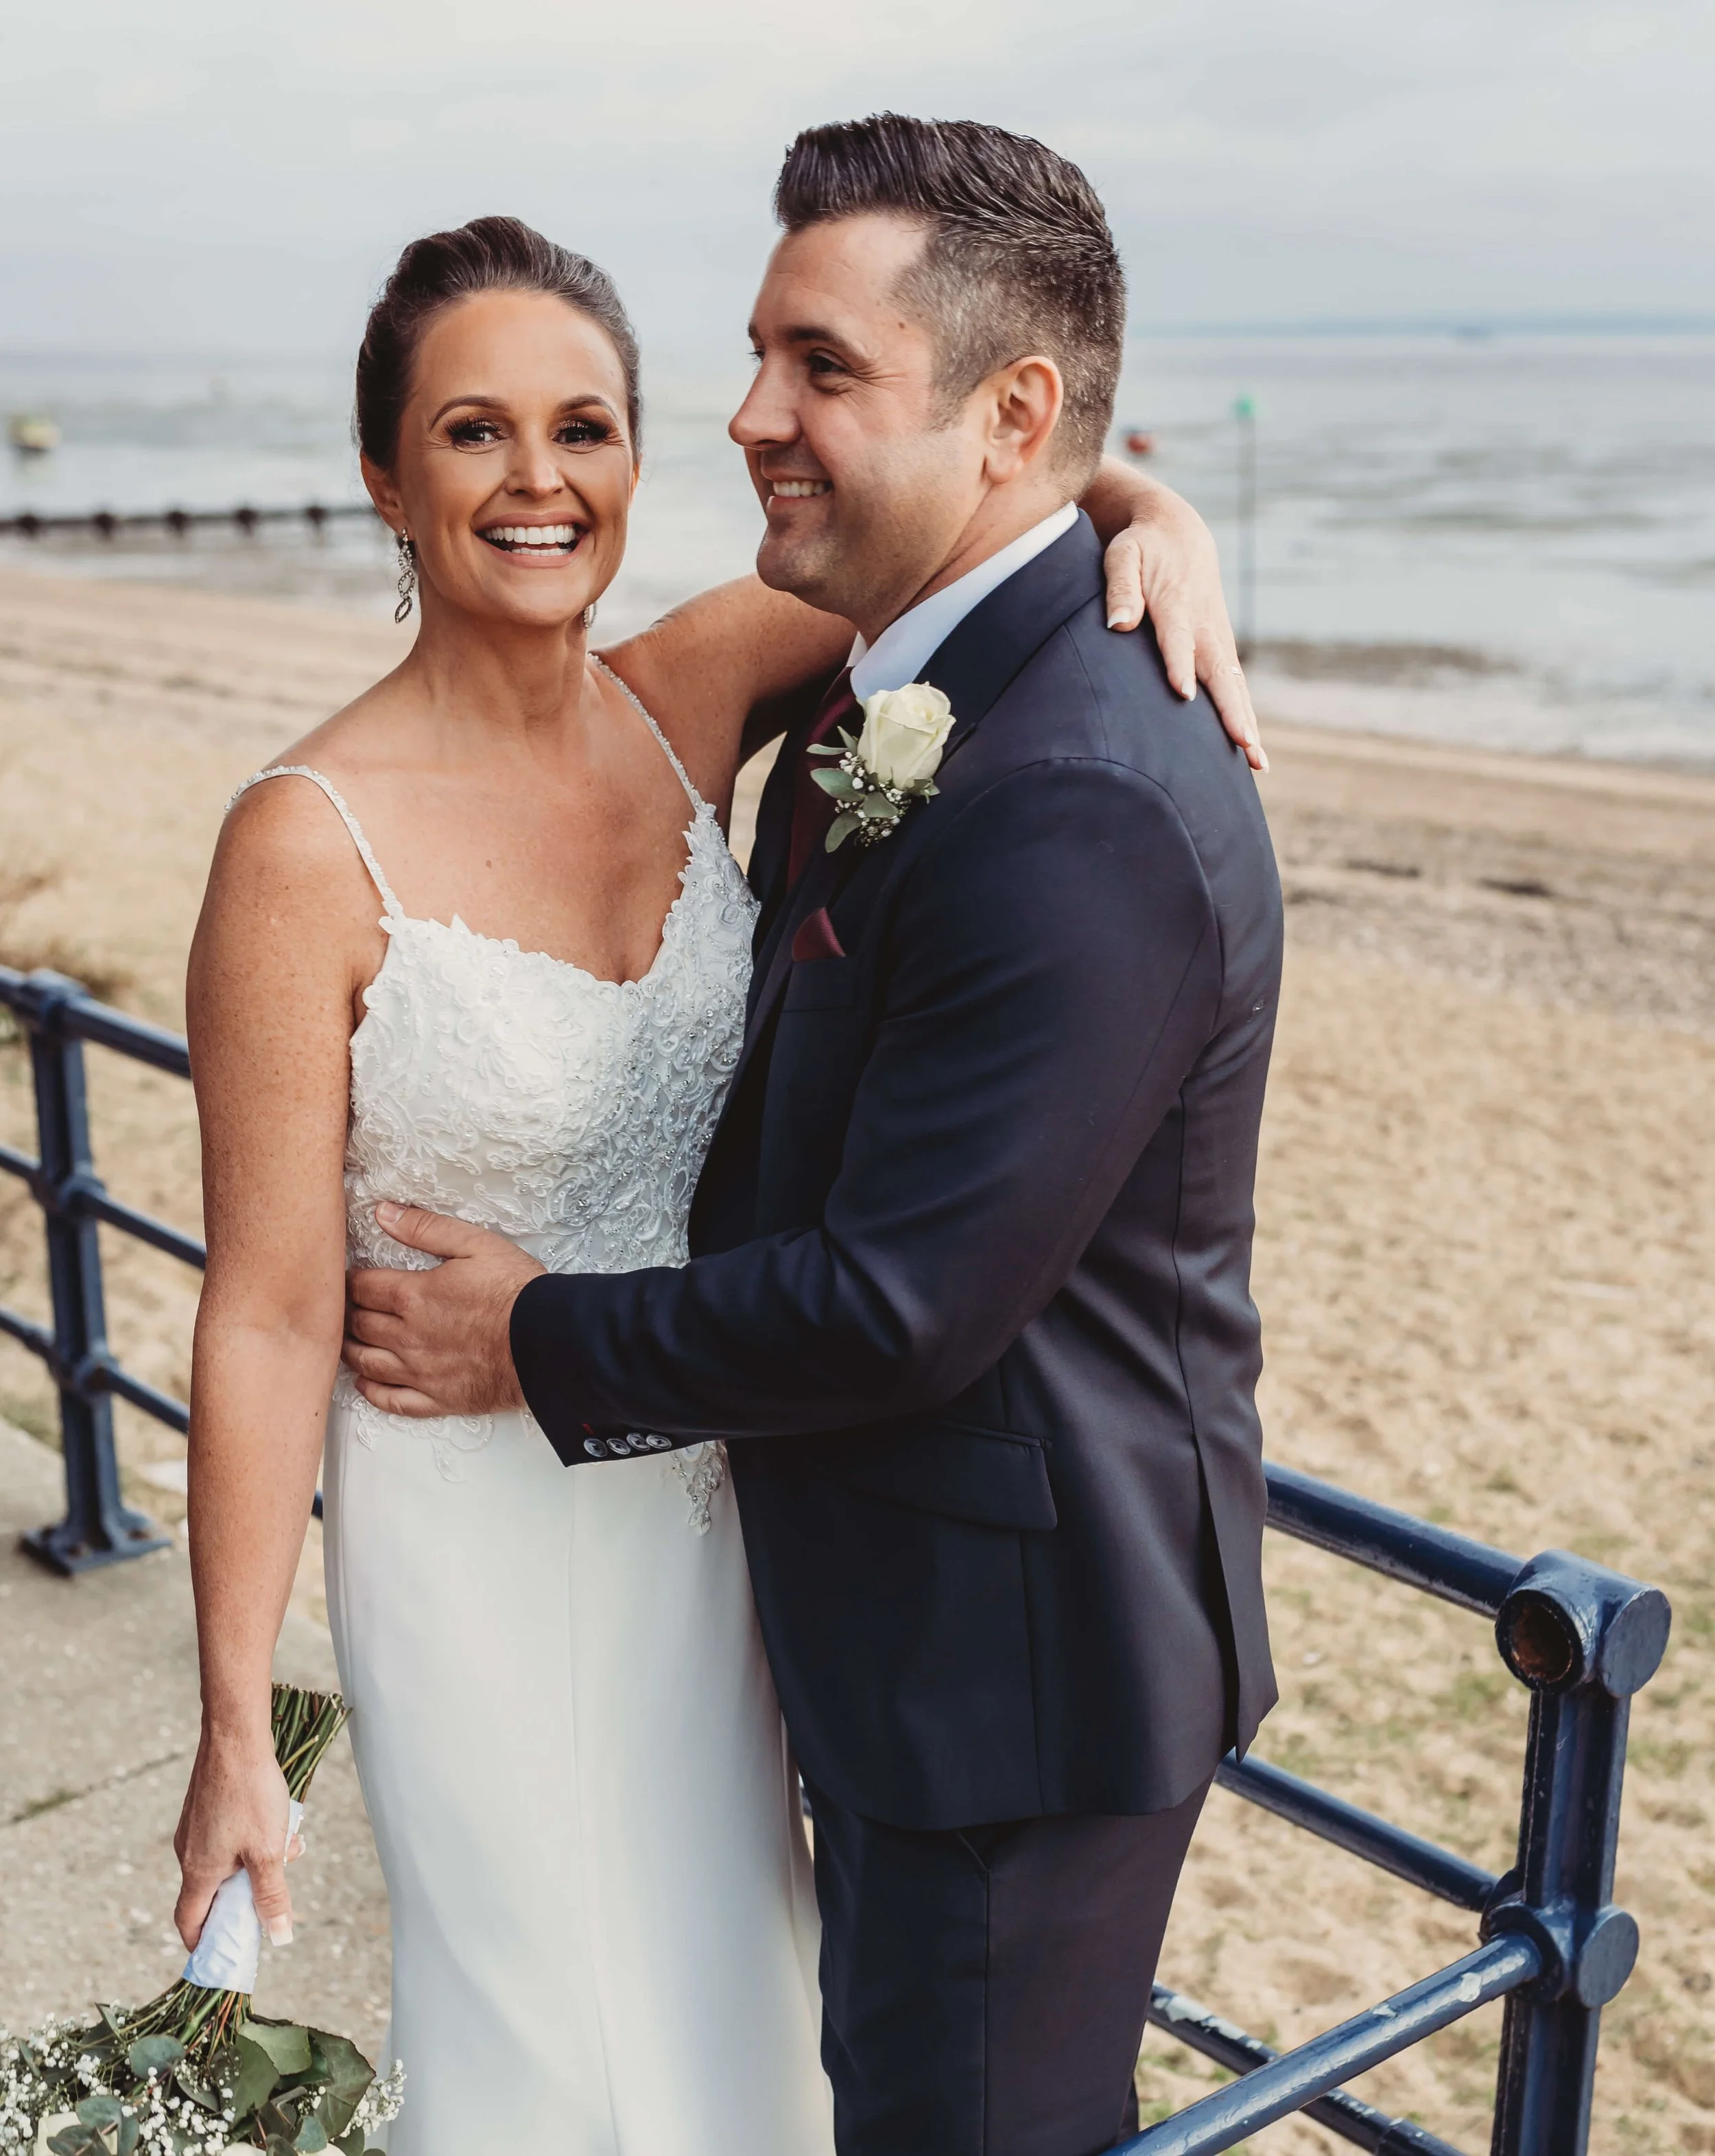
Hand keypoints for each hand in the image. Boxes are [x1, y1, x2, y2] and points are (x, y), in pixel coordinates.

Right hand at [175, 1727, 300, 1950]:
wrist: (235, 1737)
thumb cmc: (250, 1794)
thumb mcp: (268, 1851)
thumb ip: (272, 1896)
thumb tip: (279, 1938)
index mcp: (199, 1871)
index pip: (190, 1922)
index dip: (204, 1943)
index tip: (224, 1953)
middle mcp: (189, 1852)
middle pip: (213, 1892)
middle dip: (247, 1894)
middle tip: (277, 1885)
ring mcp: (195, 1828)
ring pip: (227, 1860)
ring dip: (258, 1860)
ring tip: (290, 1843)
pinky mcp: (204, 1808)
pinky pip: (228, 1836)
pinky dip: (253, 1837)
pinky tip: (281, 1820)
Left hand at [343, 1203, 544, 1416]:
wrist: (548, 1342)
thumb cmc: (517, 1292)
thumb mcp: (476, 1244)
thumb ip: (426, 1228)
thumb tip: (384, 1213)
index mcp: (413, 1296)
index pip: (361, 1288)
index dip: (348, 1280)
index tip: (346, 1278)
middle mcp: (407, 1337)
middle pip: (358, 1325)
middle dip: (347, 1313)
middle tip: (344, 1307)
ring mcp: (420, 1372)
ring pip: (367, 1363)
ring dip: (351, 1350)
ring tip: (347, 1340)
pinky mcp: (438, 1399)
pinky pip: (393, 1401)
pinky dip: (372, 1392)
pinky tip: (365, 1383)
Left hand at [1101, 485, 1266, 772]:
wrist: (1178, 532)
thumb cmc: (1141, 548)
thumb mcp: (1122, 556)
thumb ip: (1120, 588)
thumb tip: (1118, 624)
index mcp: (1176, 604)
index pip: (1177, 639)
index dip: (1180, 665)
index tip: (1183, 693)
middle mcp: (1204, 626)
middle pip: (1219, 672)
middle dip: (1231, 710)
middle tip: (1244, 744)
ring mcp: (1218, 638)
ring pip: (1234, 685)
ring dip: (1246, 722)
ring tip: (1257, 761)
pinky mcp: (1222, 648)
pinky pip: (1235, 687)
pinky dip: (1246, 716)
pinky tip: (1251, 751)